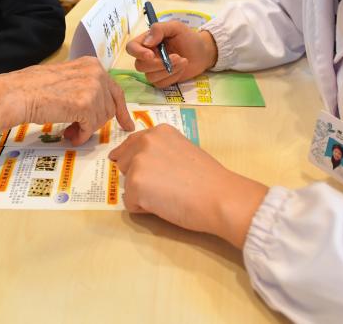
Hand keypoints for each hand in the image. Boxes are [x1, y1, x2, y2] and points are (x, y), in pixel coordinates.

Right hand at [0, 56, 134, 150]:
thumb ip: (86, 88)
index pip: (115, 90)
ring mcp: (93, 88)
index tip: (127, 125)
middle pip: (110, 107)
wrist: (18, 93)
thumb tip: (99, 108)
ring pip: (102, 119)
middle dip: (96, 123)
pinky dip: (82, 135)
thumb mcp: (68, 79)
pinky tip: (69, 135)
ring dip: (86, 130)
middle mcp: (97, 73)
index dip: (121, 111)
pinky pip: (91, 127)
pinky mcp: (85, 104)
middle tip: (79, 131)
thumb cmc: (35, 88)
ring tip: (70, 132)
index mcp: (92, 64)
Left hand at [109, 124, 267, 247]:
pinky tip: (166, 206)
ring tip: (168, 196)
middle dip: (136, 176)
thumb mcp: (183, 151)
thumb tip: (147, 165)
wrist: (219, 197)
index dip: (132, 158)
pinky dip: (144, 209)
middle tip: (164, 186)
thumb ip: (162, 152)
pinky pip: (131, 203)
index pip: (131, 143)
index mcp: (159, 132)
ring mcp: (138, 163)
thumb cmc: (208, 179)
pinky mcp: (135, 186)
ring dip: (141, 193)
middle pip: (123, 163)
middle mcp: (145, 142)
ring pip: (127, 184)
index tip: (135, 167)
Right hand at [125, 21, 217, 86]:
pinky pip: (160, 84)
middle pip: (140, 65)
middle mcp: (147, 56)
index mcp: (147, 41)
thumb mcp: (175, 27)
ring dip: (169, 70)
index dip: (138, 53)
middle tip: (177, 57)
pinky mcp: (162, 80)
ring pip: (150, 76)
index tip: (151, 55)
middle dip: (159, 64)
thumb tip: (147, 42)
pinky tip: (182, 68)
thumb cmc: (188, 37)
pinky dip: (173, 76)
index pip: (131, 48)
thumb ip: (159, 29)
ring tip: (183, 60)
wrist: (203, 52)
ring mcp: (154, 69)